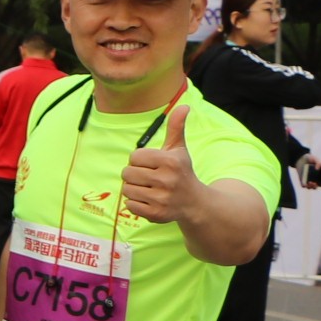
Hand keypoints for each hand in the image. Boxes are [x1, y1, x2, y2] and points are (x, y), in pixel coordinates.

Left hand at [118, 105, 206, 224]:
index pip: (134, 157)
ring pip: (126, 190)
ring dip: (133, 189)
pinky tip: (150, 201)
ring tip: (149, 189)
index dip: (139, 160)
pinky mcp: (156, 214)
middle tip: (149, 178)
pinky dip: (135, 204)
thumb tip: (183, 105)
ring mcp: (162, 199)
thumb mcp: (179, 149)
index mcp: (170, 161)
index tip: (152, 165)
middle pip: (126, 174)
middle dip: (134, 175)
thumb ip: (176, 127)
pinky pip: (129, 206)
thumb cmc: (182, 171)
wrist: (194, 203)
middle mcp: (167, 180)